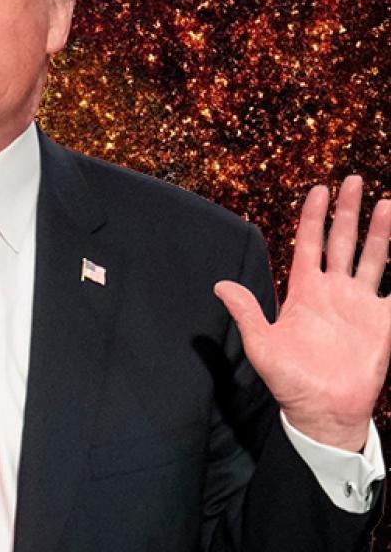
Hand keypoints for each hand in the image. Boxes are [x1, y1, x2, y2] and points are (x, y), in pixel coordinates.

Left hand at [214, 174, 390, 451]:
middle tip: (354, 180)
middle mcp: (333, 290)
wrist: (323, 412)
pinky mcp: (383, 323)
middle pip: (343, 241)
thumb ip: (247, 312)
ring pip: (373, 258)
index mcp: (304, 290)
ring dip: (382, 232)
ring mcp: (360, 304)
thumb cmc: (289, 380)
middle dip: (348, 211)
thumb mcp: (261, 345)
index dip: (313, 216)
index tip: (317, 188)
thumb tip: (219, 285)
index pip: (309, 243)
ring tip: (387, 203)